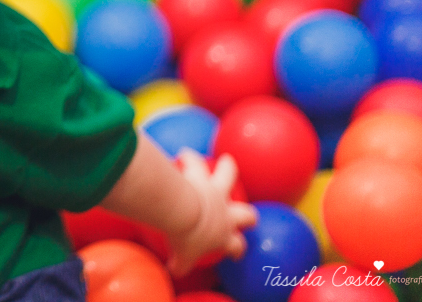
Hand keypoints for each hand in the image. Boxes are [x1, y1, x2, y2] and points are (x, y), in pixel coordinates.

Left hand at [165, 148, 257, 276]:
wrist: (183, 213)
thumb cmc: (185, 238)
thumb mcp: (182, 258)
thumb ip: (180, 265)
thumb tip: (173, 270)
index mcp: (223, 236)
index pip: (237, 245)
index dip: (238, 248)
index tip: (236, 250)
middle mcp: (225, 213)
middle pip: (246, 214)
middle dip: (248, 215)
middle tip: (248, 215)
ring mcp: (216, 192)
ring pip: (229, 177)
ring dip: (229, 168)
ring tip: (227, 161)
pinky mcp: (202, 176)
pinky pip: (197, 162)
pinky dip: (190, 156)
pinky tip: (184, 152)